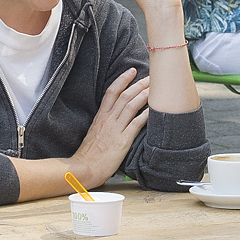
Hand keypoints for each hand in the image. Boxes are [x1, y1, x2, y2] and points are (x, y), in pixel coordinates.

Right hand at [70, 68, 153, 187]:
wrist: (84, 168)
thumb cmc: (89, 154)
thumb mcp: (94, 133)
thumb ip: (104, 123)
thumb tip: (114, 117)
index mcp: (101, 117)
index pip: (111, 92)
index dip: (122, 80)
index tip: (131, 71)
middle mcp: (108, 120)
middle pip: (125, 96)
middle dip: (139, 84)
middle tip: (151, 77)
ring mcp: (115, 129)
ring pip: (131, 106)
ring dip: (144, 95)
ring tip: (155, 89)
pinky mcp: (122, 141)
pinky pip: (136, 124)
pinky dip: (146, 115)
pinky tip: (154, 110)